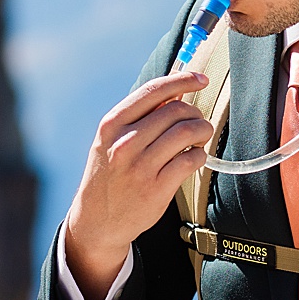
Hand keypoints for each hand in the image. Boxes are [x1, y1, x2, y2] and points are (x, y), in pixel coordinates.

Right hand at [63, 70, 215, 299]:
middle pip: (176, 111)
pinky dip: (199, 155)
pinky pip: (191, 160)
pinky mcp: (157, 188)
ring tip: (199, 138)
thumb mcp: (111, 140)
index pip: (153, 91)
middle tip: (197, 122)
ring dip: (202, 131)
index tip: (200, 79)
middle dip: (194, 113)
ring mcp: (141, 166)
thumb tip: (176, 91)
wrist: (96, 220)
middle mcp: (125, 143)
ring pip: (187, 132)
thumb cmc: (108, 175)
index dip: (182, 80)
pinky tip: (194, 158)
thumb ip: (139, 117)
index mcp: (112, 125)